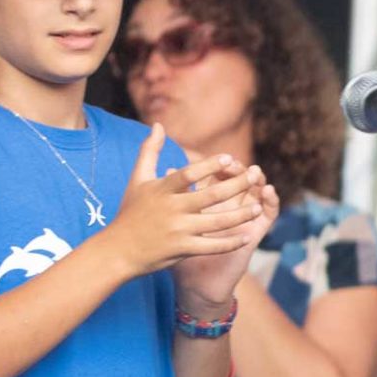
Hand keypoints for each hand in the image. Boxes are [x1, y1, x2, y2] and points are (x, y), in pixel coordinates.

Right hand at [100, 127, 267, 277]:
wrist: (118, 251)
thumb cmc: (130, 212)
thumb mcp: (138, 179)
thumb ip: (149, 151)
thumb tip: (158, 125)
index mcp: (162, 190)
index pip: (188, 174)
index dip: (209, 165)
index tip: (230, 158)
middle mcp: (172, 209)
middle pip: (211, 196)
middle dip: (237, 185)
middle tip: (257, 175)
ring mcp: (178, 230)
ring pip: (217, 222)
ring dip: (241, 215)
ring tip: (259, 208)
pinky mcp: (183, 250)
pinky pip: (212, 246)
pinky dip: (230, 243)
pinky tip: (246, 237)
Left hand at [175, 174, 282, 304]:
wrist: (194, 284)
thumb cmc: (179, 255)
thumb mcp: (172, 225)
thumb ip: (170, 199)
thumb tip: (164, 171)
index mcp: (209, 203)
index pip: (217, 176)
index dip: (219, 165)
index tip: (215, 159)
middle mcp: (228, 208)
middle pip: (238, 180)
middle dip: (237, 169)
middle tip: (235, 163)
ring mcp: (243, 219)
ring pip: (256, 193)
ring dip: (258, 180)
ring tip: (255, 172)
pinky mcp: (255, 232)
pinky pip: (268, 214)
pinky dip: (272, 201)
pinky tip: (268, 190)